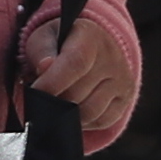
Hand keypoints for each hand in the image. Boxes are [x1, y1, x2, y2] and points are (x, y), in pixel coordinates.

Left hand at [22, 15, 138, 136]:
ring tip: (57, 102)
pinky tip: (74, 110)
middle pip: (78, 94)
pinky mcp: (125, 99)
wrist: (93, 44)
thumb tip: (44, 67)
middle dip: (54, 100)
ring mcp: (122, 80)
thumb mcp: (44, 37)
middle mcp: (112, 58)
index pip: (75, 63)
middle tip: (42, 97)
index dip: (52, 82)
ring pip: (89, 112)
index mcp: (91, 38)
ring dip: (67, 114)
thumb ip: (41, 51)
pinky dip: (83, 122)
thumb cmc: (60, 44)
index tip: (35, 91)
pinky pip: (101, 121)